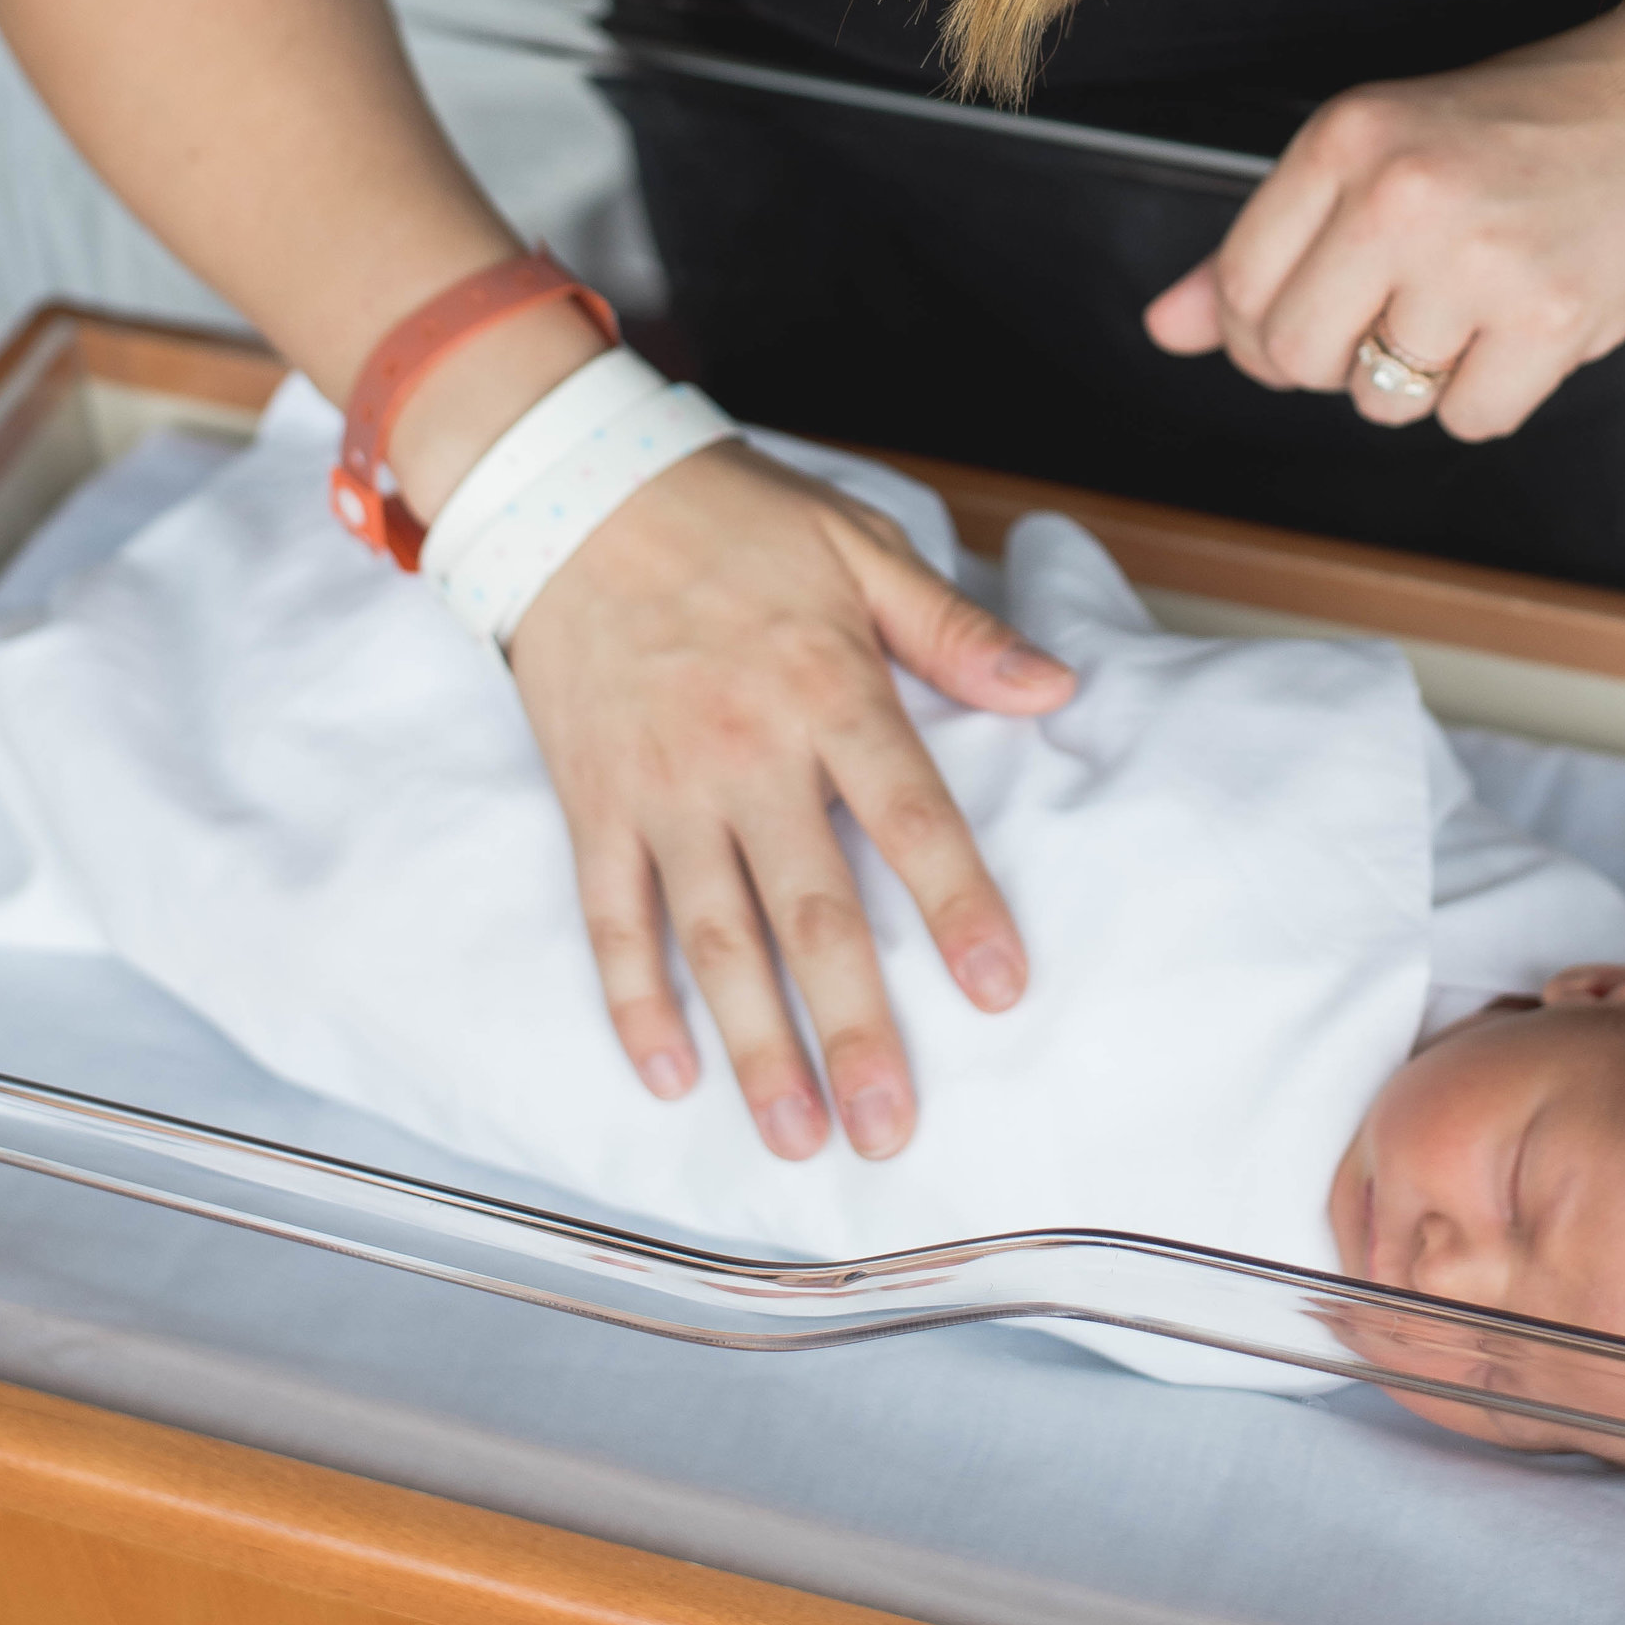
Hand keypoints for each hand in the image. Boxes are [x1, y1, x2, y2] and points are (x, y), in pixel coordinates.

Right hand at [502, 437, 1073, 1162]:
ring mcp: (660, 787)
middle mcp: (745, 752)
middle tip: (891, 1127)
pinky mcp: (592, 802)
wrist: (569, 487)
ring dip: (756, 1046)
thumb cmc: (732, 517)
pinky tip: (671, 1075)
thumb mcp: (857, 545)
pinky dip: (635, 1001)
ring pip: (714, 939)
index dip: (958, 904)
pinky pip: (613, 919)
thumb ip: (953, 630)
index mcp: (827, 688)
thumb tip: (1056, 688)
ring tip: (796, 1137)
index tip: (1000, 989)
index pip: (908, 816)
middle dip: (855, 1027)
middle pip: (811, 911)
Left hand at [1141, 0, 1624, 440]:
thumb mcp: (1387, 147)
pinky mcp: (1552, 322)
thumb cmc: (1538, 119)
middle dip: (1331, 364)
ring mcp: (1478, 263)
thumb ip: (1267, 241)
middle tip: (1392, 320)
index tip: (1309, 317)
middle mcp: (1402, 197)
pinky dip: (1491, 393)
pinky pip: (1469, 420)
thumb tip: (1166, 329)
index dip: (1259, 330)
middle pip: (1295, 358)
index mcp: (1347, 137)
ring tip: (1475, 304)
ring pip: (1382, 400)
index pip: (1239, 289)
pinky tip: (1524, 326)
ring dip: (1420, 377)